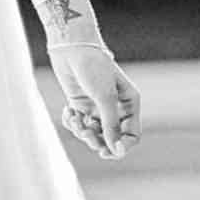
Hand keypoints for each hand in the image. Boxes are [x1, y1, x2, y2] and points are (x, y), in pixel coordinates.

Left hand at [47, 43, 139, 160]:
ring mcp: (97, 108)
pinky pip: (78, 125)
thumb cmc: (92, 67)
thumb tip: (115, 149)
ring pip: (93, 134)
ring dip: (82, 131)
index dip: (122, 147)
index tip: (108, 151)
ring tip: (74, 120)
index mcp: (129, 104)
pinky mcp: (80, 106)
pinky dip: (72, 123)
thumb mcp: (104, 96)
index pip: (132, 135)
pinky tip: (68, 111)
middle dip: (97, 141)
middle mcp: (115, 108)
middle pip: (110, 139)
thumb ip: (111, 124)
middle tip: (86, 135)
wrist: (71, 48)